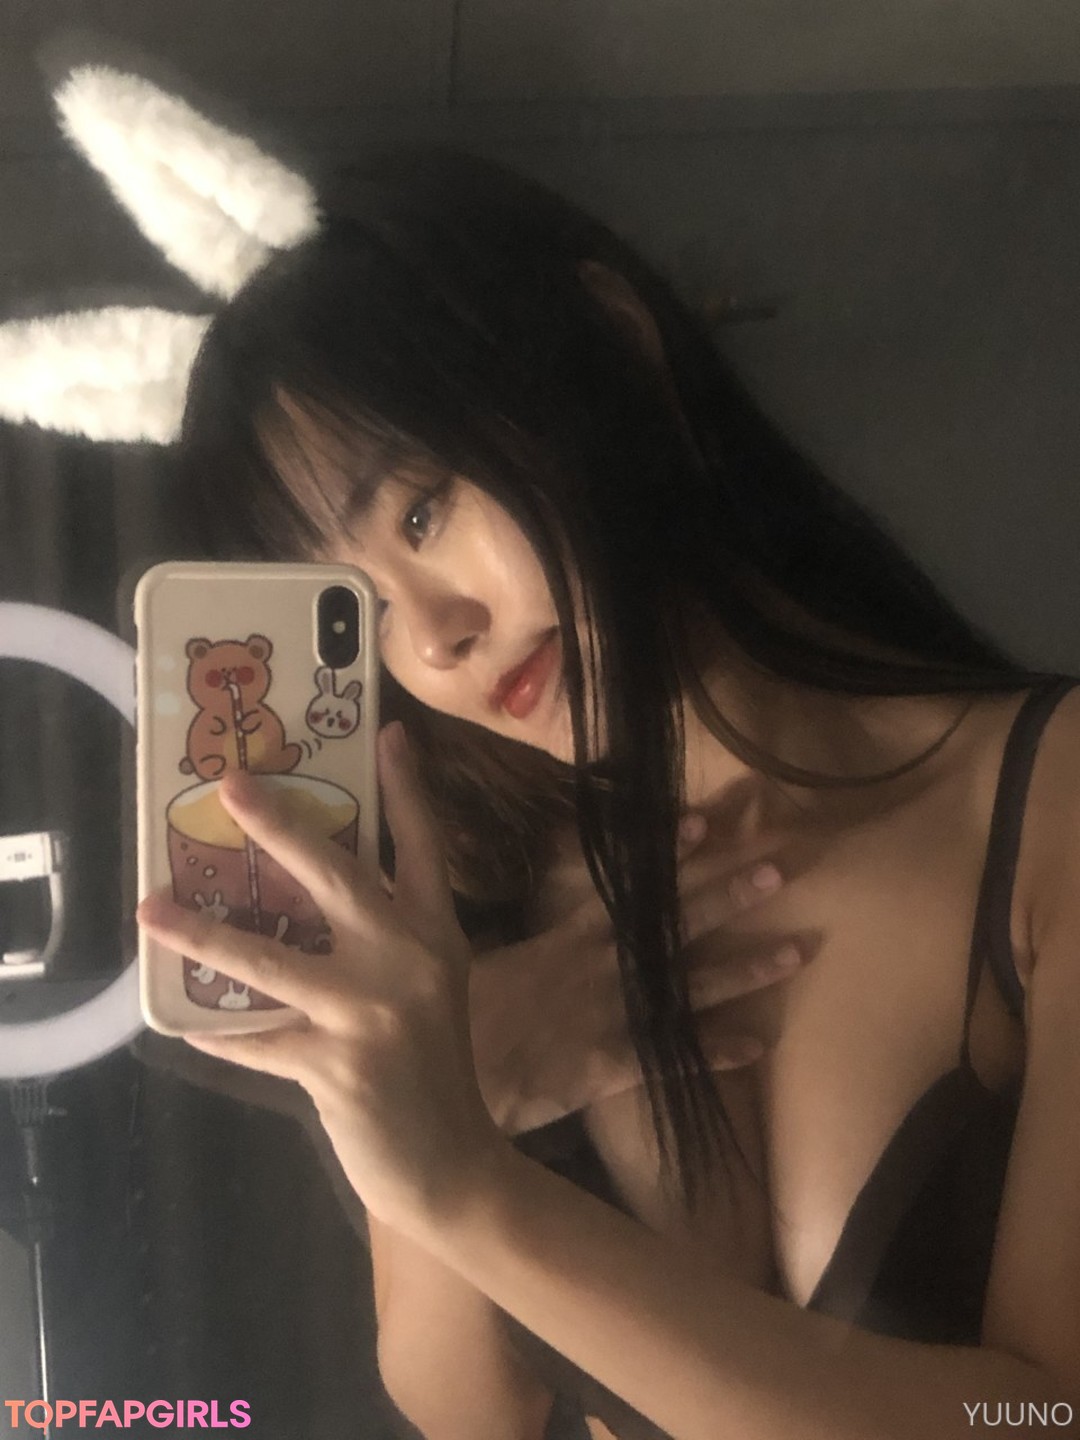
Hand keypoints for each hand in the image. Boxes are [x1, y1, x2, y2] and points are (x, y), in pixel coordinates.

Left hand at [137, 723, 502, 1237]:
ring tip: (151, 908)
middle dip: (280, 826)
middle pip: (337, 876)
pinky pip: (256, 1039)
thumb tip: (312, 890)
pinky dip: (218, 1031)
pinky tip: (184, 1020)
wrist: (452, 1164)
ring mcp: (370, 1012)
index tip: (391, 733)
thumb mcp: (427, 987)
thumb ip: (385, 939)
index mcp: (435, 935)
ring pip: (272, 958)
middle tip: (233, 785)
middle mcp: (408, 960)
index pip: (424, 847)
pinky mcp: (335, 1065)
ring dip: (203, 932)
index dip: (407, 790)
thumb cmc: (433, 1067)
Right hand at [469, 817, 798, 1134]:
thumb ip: (505, 936)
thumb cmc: (453, 1023)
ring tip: (798, 949)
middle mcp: (596, 972)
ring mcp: (607, 1019)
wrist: (438, 1085)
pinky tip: (759, 1045)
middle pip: (671, 928)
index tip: (707, 824)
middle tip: (778, 864)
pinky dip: (714, 1053)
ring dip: (745, 969)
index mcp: (562, 943)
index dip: (666, 858)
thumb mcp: (469, 961)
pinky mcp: (608, 1068)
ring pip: (688, 989)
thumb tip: (497, 901)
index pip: (624, 890)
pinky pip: (670, 1060)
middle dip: (726, 894)